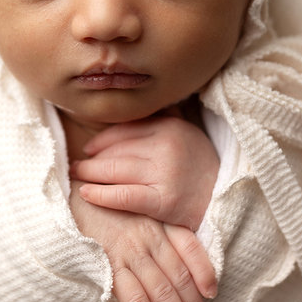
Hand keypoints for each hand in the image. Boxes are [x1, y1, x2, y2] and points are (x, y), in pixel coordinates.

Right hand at [69, 193, 214, 301]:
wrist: (70, 198)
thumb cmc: (103, 205)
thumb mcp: (135, 208)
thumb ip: (155, 229)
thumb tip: (174, 260)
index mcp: (158, 222)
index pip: (190, 248)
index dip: (205, 271)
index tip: (212, 292)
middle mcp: (149, 237)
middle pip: (180, 276)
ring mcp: (130, 252)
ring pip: (162, 291)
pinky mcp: (110, 266)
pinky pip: (134, 298)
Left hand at [71, 115, 219, 230]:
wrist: (225, 200)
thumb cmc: (199, 167)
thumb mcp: (186, 134)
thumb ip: (163, 117)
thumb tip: (133, 99)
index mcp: (169, 127)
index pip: (124, 131)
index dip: (101, 140)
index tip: (88, 148)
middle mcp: (167, 146)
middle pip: (116, 151)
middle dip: (92, 160)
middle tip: (76, 166)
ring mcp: (165, 174)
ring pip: (116, 171)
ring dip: (90, 174)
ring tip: (77, 177)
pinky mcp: (164, 201)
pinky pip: (124, 196)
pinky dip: (101, 195)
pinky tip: (86, 194)